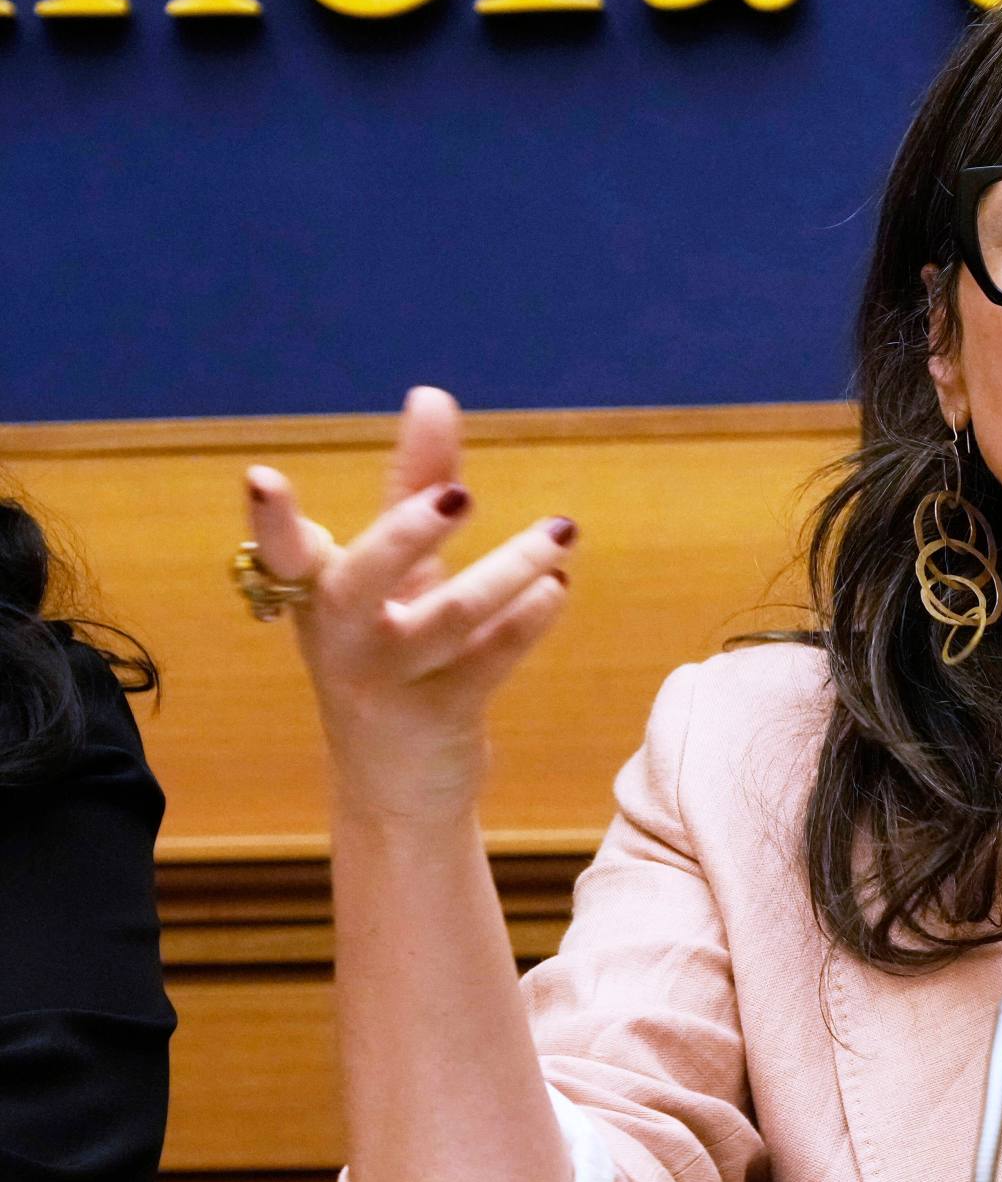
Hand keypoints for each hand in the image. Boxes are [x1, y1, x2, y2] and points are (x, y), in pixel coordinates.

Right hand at [242, 387, 577, 827]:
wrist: (395, 786)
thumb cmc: (392, 655)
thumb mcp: (400, 572)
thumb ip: (418, 484)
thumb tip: (430, 394)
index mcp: (319, 596)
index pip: (286, 551)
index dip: (271, 519)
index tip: (261, 477)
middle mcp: (345, 637)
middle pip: (363, 583)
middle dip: (407, 538)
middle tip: (458, 496)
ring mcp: (388, 683)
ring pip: (447, 621)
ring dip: (507, 573)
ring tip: (559, 535)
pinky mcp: (438, 718)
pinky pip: (486, 664)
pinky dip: (525, 623)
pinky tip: (558, 588)